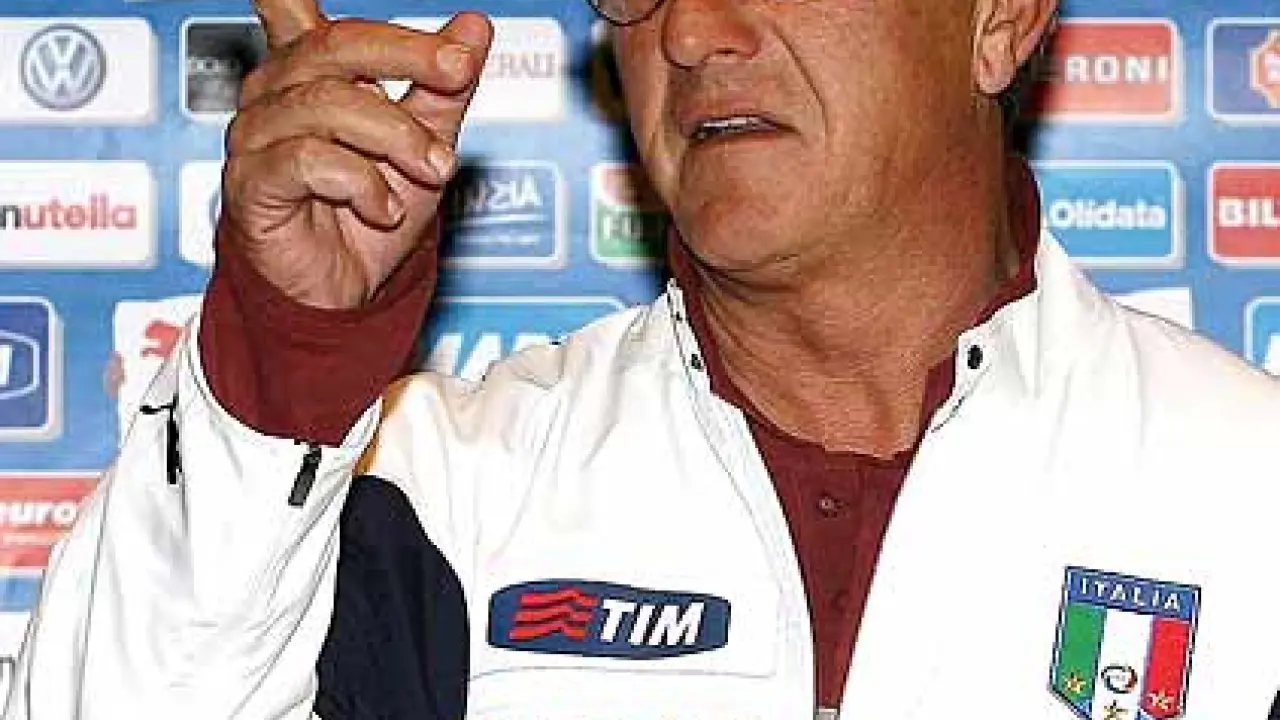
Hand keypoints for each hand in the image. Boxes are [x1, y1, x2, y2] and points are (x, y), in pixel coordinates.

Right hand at [220, 0, 491, 308]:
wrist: (346, 291)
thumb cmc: (373, 211)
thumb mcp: (426, 142)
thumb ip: (445, 86)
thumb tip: (475, 27)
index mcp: (310, 70)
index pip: (291, 8)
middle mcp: (276, 92)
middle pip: (337, 43)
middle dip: (410, 56)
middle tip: (459, 75)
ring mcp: (257, 135)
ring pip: (329, 104)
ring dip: (396, 137)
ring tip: (431, 170)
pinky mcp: (251, 182)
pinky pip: (308, 159)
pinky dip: (361, 182)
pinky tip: (383, 208)